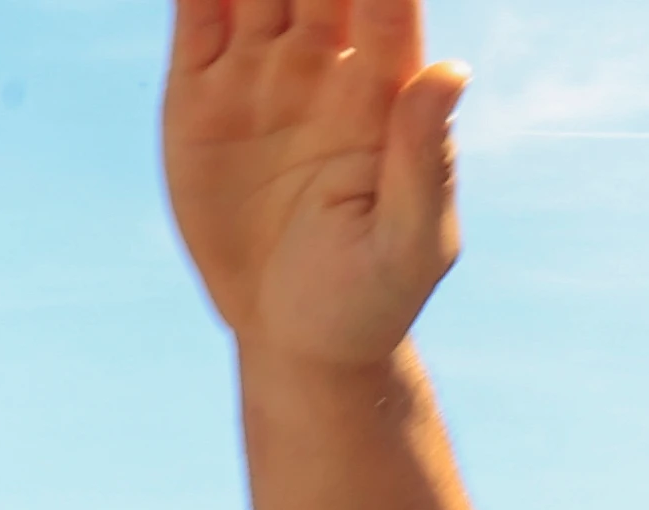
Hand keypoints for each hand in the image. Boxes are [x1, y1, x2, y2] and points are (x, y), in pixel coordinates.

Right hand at [164, 0, 468, 365]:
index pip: (388, 3)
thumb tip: (454, 72)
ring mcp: (260, 74)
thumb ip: (429, 158)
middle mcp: (325, 70)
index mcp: (386, 97)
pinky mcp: (199, 92)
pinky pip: (194, 13)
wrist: (298, 337)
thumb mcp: (411, 240)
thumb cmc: (375, 297)